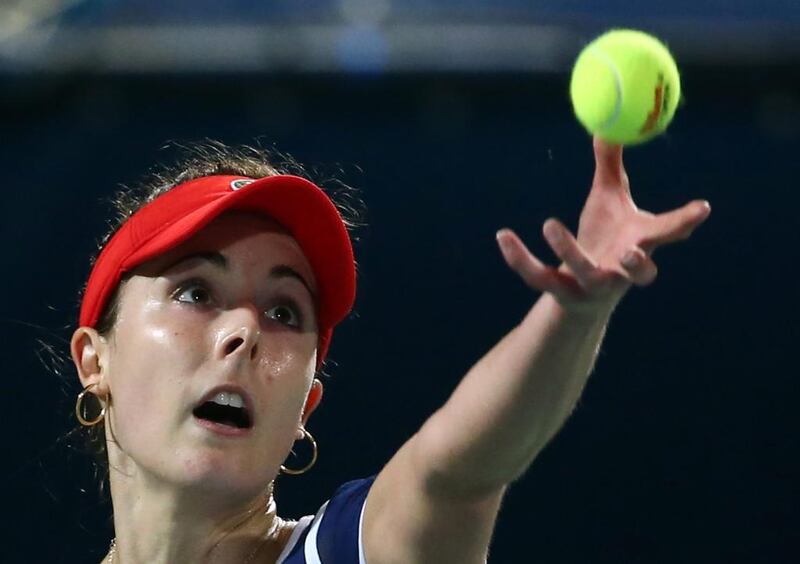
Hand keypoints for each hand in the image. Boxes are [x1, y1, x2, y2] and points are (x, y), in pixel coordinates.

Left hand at [496, 136, 710, 314]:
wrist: (581, 289)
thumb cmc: (603, 238)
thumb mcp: (608, 201)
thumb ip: (611, 167)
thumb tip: (608, 126)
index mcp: (639, 245)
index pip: (667, 234)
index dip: (684, 223)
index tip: (701, 208)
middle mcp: (621, 270)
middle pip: (637, 272)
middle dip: (638, 264)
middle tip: (632, 249)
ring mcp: (592, 285)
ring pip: (586, 274)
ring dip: (570, 252)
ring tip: (550, 222)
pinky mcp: (561, 292)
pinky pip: (539, 276)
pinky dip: (520, 259)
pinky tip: (503, 235)